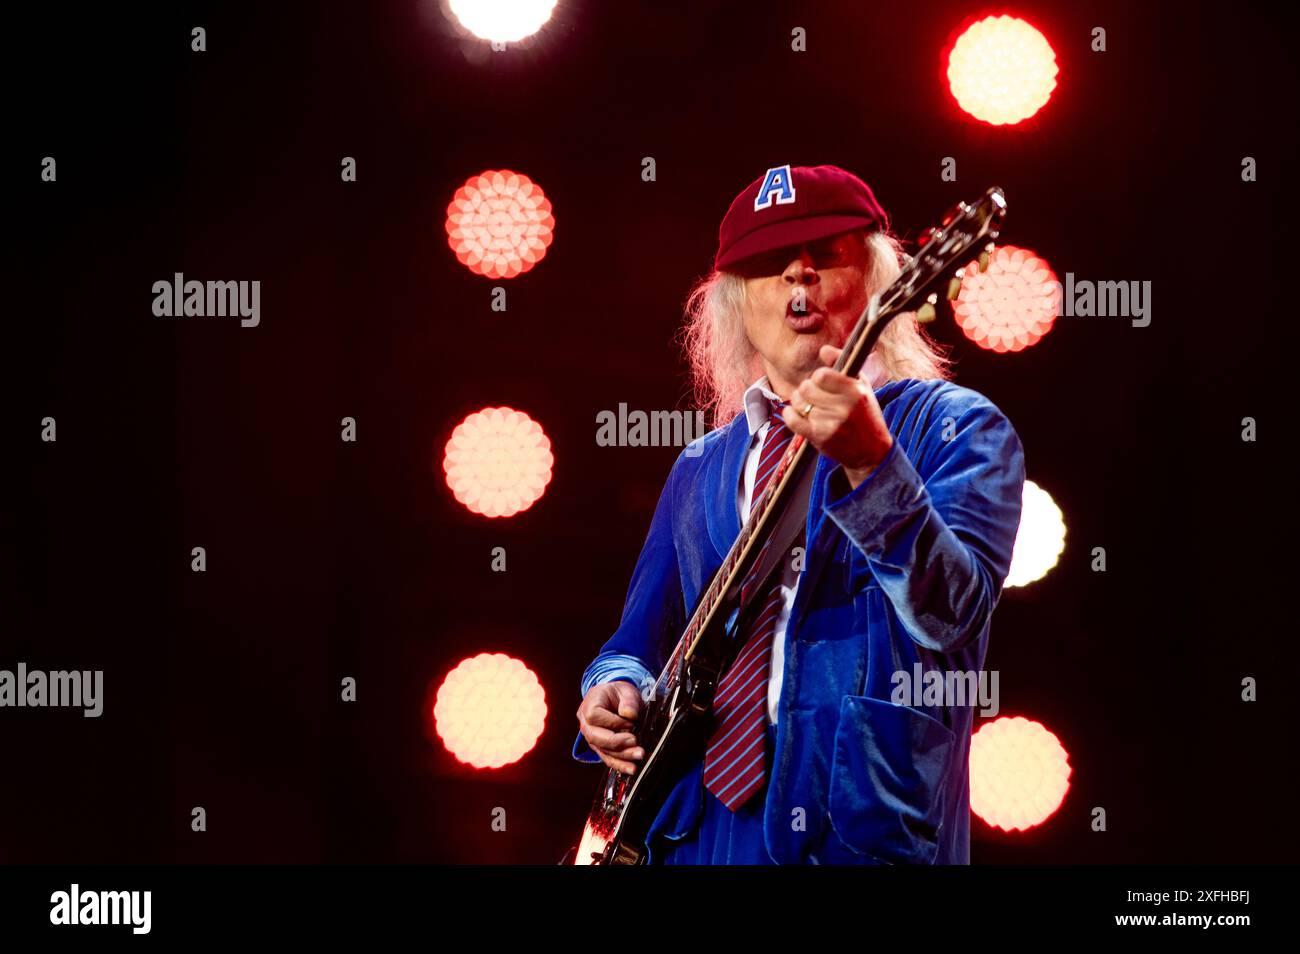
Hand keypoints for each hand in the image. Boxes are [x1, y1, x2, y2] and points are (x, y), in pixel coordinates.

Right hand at [576, 681, 644, 773]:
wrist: (615, 701)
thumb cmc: (618, 694)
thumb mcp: (626, 690)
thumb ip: (628, 700)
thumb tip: (629, 715)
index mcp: (589, 705)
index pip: (594, 716)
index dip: (612, 722)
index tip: (630, 722)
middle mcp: (586, 723)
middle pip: (595, 737)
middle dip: (616, 743)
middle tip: (635, 742)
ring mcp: (592, 737)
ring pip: (602, 750)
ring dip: (622, 756)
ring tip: (639, 755)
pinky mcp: (600, 748)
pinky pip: (607, 758)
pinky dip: (620, 765)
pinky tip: (631, 768)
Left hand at [782, 344, 892, 488]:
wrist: (871, 451)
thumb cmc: (866, 414)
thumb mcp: (862, 386)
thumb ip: (843, 364)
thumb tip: (823, 349)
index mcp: (855, 392)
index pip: (821, 375)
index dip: (818, 377)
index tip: (823, 383)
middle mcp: (843, 408)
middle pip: (806, 387)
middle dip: (808, 390)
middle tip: (816, 396)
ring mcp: (830, 424)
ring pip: (798, 402)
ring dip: (800, 402)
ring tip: (811, 406)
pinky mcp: (819, 438)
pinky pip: (792, 420)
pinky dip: (789, 414)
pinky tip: (796, 413)